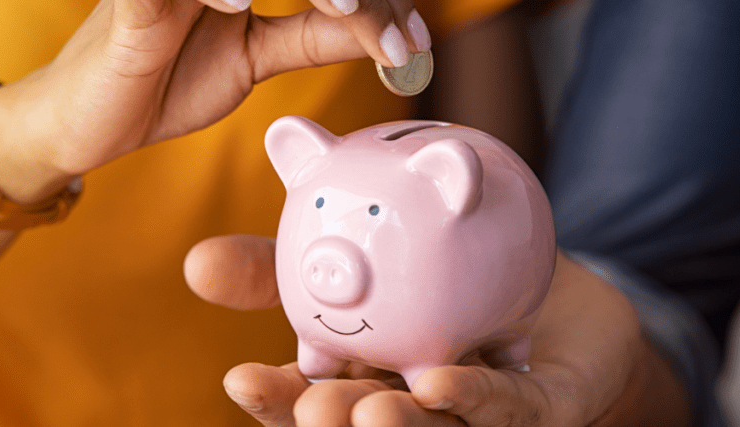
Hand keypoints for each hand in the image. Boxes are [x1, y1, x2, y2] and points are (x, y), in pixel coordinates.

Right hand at [0, 0, 427, 202]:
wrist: (85, 122)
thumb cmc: (165, 82)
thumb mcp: (252, 60)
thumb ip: (311, 39)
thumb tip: (385, 32)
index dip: (374, 1)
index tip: (415, 45)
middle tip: (396, 28)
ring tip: (344, 7)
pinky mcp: (127, 1)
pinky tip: (238, 8)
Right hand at [185, 240, 693, 425]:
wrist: (544, 276)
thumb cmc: (439, 275)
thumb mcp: (355, 259)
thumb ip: (282, 267)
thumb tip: (195, 261)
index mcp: (363, 378)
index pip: (311, 397)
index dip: (277, 397)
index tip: (238, 378)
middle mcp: (412, 405)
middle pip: (363, 422)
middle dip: (330, 423)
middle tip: (311, 405)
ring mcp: (472, 415)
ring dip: (396, 426)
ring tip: (364, 412)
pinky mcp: (535, 408)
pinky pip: (506, 407)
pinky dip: (474, 398)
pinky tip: (442, 382)